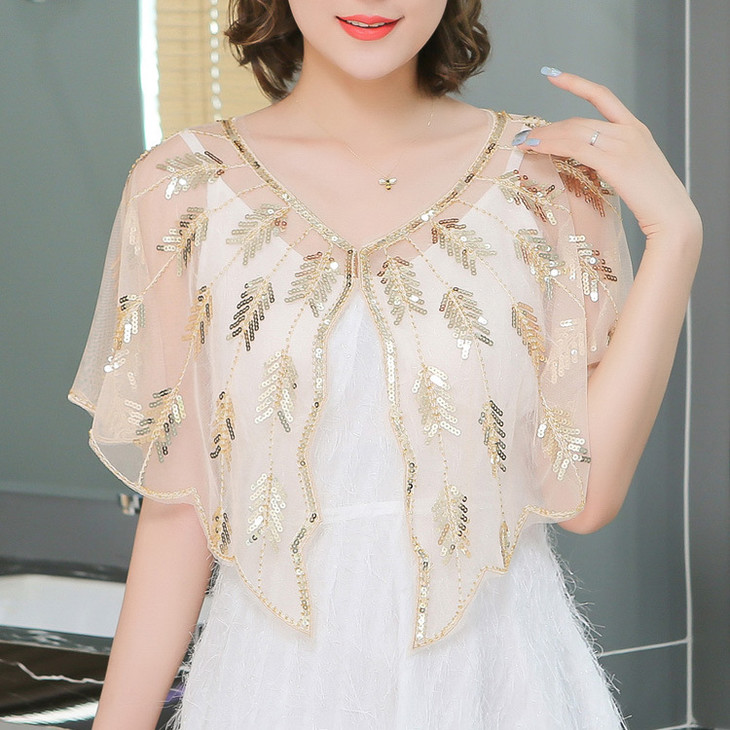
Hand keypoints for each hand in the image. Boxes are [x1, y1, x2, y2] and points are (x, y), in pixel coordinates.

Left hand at [512, 69, 701, 244]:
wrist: (673, 217)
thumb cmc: (652, 201)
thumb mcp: (633, 171)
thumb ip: (611, 159)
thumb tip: (582, 162)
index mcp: (635, 129)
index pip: (602, 96)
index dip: (576, 83)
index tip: (552, 75)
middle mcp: (629, 131)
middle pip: (579, 120)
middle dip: (549, 128)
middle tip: (526, 137)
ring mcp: (623, 145)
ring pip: (574, 132)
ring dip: (545, 137)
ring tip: (525, 144)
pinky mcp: (615, 163)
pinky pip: (575, 148)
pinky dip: (552, 146)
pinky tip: (536, 148)